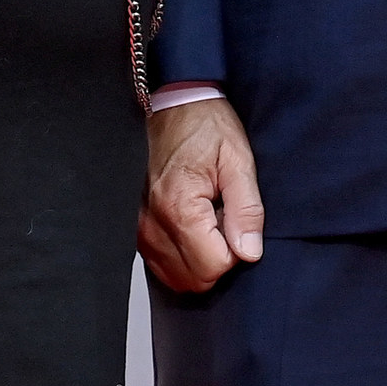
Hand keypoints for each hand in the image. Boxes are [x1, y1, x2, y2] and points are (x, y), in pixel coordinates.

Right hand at [142, 97, 265, 291]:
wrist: (175, 106)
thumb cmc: (205, 126)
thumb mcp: (239, 160)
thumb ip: (246, 210)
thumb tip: (249, 252)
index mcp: (179, 207)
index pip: (213, 266)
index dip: (236, 250)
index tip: (237, 220)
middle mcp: (152, 224)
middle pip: (194, 279)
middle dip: (218, 257)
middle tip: (225, 218)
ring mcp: (140, 230)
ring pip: (177, 278)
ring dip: (199, 258)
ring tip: (209, 218)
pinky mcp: (137, 230)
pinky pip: (162, 265)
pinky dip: (183, 255)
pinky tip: (194, 225)